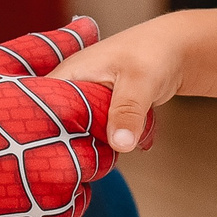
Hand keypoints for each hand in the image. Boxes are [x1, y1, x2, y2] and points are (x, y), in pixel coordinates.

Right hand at [0, 20, 117, 216]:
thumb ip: (41, 49)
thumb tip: (88, 25)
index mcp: (56, 116)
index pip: (103, 112)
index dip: (78, 113)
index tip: (42, 117)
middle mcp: (65, 169)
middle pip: (93, 159)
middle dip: (63, 153)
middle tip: (4, 153)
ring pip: (71, 201)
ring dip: (43, 193)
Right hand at [47, 15, 183, 154]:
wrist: (178, 50)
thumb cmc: (155, 52)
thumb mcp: (140, 81)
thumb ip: (127, 111)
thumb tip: (121, 145)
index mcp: (69, 74)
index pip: (38, 105)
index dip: (38, 129)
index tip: (47, 154)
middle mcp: (72, 87)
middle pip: (56, 125)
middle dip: (67, 146)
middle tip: (79, 166)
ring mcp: (86, 100)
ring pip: (78, 133)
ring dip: (90, 147)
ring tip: (95, 163)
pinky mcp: (101, 111)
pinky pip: (95, 133)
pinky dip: (105, 144)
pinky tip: (112, 155)